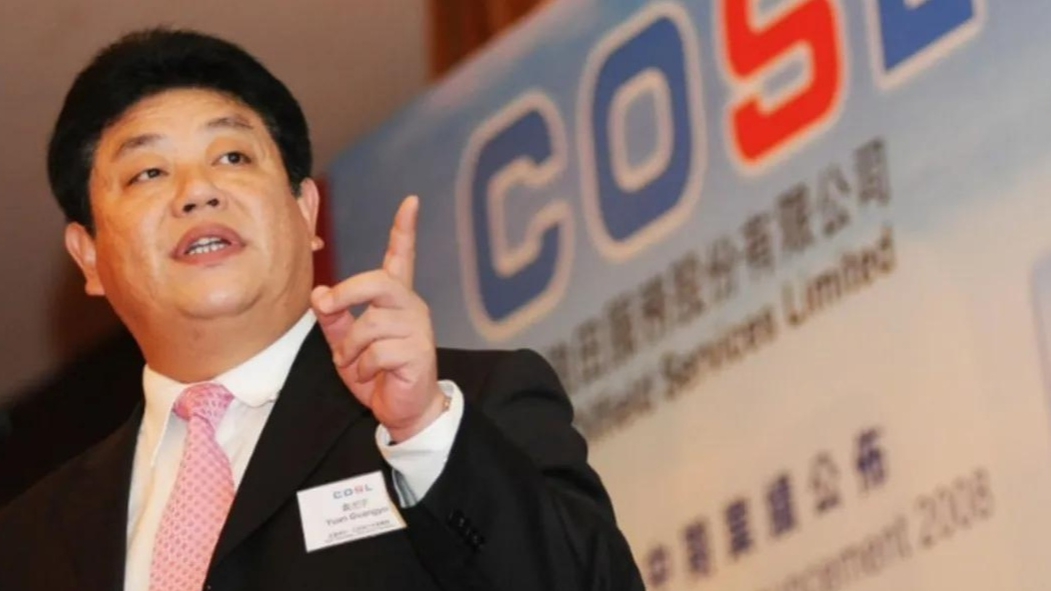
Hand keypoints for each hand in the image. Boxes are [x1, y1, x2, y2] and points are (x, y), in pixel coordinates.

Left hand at [310, 196, 445, 441]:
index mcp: (395, 298)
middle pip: (378, 281)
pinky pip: (376, 351)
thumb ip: (333, 318)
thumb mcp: (346, 344)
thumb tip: (318, 294)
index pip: (401, 257)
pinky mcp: (418, 351)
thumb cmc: (376, 373)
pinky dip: (363, 367)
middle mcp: (410, 306)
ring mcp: (417, 328)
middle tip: (328, 307)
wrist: (403, 410)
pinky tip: (373, 375)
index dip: (405, 229)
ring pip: (369, 324)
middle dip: (347, 293)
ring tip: (356, 363)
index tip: (411, 202)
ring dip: (350, 349)